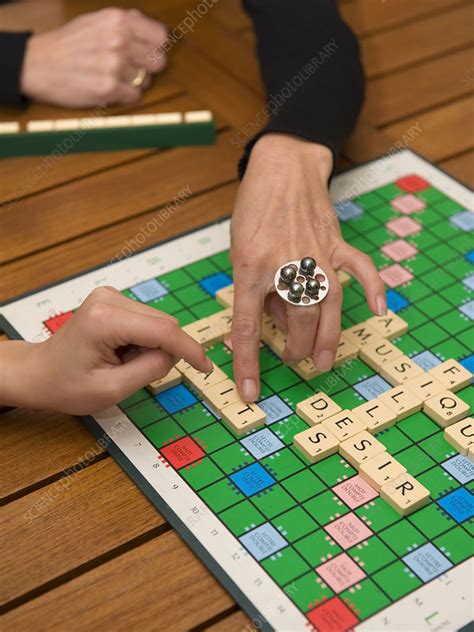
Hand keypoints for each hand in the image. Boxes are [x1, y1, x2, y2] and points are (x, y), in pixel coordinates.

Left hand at [0, 287, 211, 413]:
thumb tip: (176, 354)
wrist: (39, 373)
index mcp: (105, 319)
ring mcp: (110, 295)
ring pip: (158, 323)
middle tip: (135, 373)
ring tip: (122, 363)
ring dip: (151, 347)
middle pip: (163, 324)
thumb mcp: (112, 390)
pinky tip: (121, 353)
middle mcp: (109, 298)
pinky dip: (143, 341)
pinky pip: (147, 321)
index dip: (190, 350)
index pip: (164, 330)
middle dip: (162, 352)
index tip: (206, 368)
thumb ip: (151, 369)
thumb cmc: (66, 385)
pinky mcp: (113, 299)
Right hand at [21, 8, 167, 106]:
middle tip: (131, 69)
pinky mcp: (109, 88)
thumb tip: (149, 27)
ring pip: (146, 81)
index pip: (161, 37)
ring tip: (113, 77)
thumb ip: (124, 23)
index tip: (147, 53)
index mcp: (118, 20)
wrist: (38, 64)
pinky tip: (111, 89)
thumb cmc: (68, 44)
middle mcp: (119, 40)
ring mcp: (115, 65)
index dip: (156, 47)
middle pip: (158, 62)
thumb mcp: (95, 21)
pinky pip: (134, 97)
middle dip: (147, 67)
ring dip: (134, 83)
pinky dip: (125, 96)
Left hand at [230, 133, 385, 401]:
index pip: (247, 326)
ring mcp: (314, 254)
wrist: (281, 167)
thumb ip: (256, 290)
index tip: (249, 393)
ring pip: (327, 305)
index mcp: (251, 267)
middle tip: (295, 361)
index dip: (247, 363)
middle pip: (296, 320)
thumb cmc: (253, 211)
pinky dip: (373, 288)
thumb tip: (274, 325)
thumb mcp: (240, 252)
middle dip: (296, 348)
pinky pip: (359, 268)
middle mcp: (285, 265)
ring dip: (327, 337)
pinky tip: (381, 308)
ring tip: (324, 361)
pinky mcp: (335, 243)